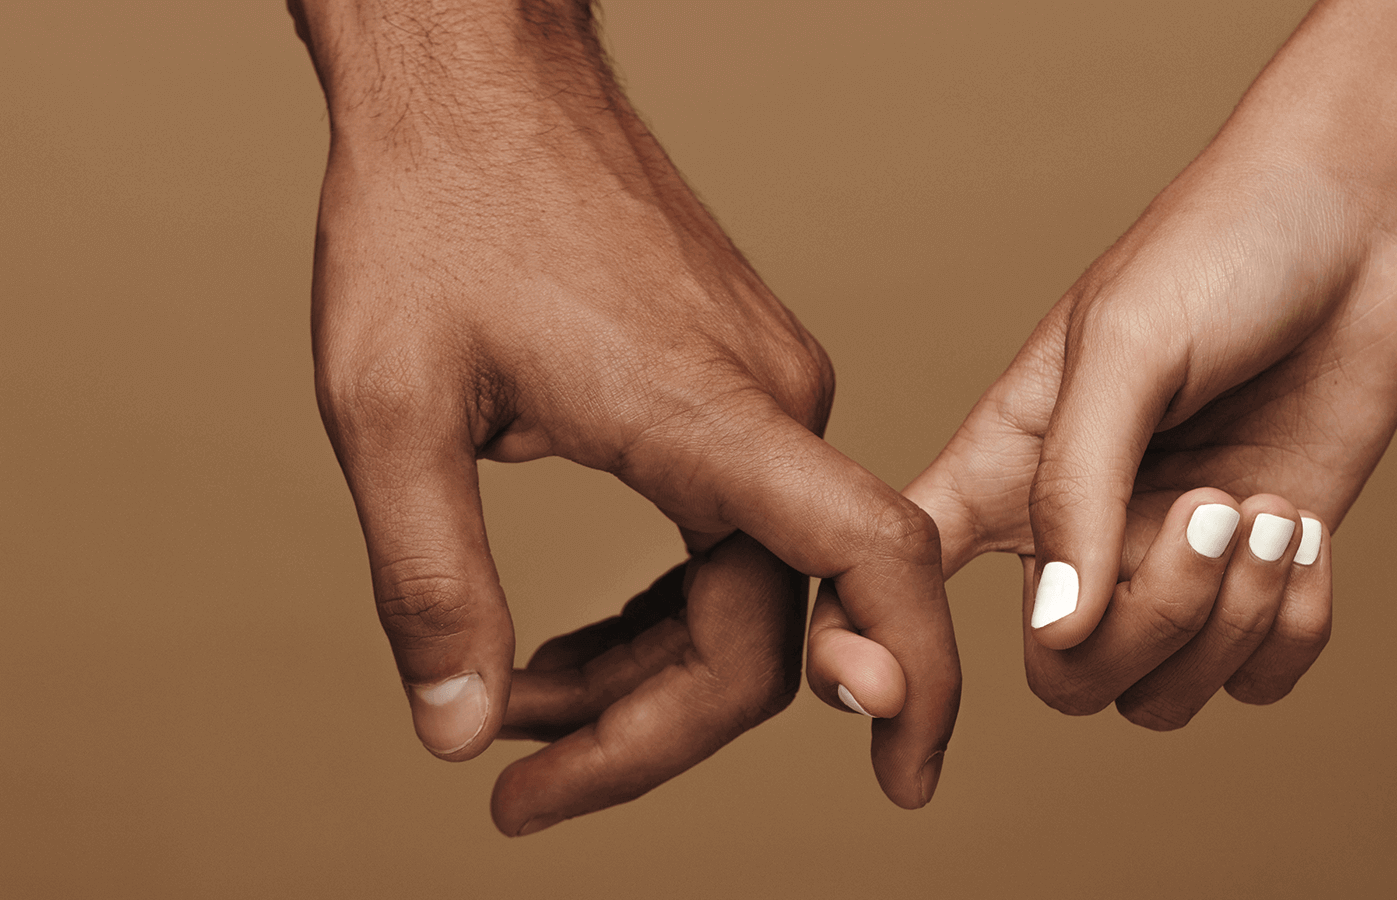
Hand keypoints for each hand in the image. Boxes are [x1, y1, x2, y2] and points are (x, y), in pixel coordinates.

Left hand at [295, 0, 956, 831]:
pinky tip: (570, 637)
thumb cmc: (435, 210)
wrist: (473, 80)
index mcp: (710, 411)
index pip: (864, 565)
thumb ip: (431, 583)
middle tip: (520, 780)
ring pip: (745, 587)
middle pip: (767, 625)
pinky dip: (656, 605)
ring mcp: (759, 390)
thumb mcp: (389, 409)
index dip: (912, 686)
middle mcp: (769, 404)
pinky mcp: (732, 381)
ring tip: (514, 704)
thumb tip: (459, 728)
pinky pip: (728, 533)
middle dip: (647, 727)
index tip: (900, 787)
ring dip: (639, 670)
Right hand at [875, 0, 1396, 730]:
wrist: (1362, 219)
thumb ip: (1076, 489)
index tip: (892, 691)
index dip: (874, 646)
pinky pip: (1259, 678)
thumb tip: (1058, 630)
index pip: (909, 574)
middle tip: (1212, 504)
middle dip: (1150, 622)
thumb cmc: (1220, 249)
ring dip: (1228, 623)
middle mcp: (1084, 533)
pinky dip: (1288, 631)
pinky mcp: (1267, 573)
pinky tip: (1304, 537)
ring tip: (1266, 513)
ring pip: (1163, 693)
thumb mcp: (1125, 349)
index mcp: (1008, 469)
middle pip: (1066, 675)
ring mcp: (1176, 560)